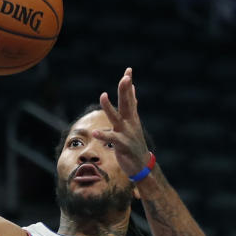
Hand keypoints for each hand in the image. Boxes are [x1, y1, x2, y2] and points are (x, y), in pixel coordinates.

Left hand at [94, 68, 151, 189]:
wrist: (141, 164)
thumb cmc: (134, 143)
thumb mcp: (134, 123)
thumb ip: (132, 106)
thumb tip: (133, 91)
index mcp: (131, 118)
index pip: (130, 98)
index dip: (129, 85)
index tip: (128, 70)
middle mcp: (130, 123)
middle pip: (126, 104)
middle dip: (125, 90)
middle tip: (125, 77)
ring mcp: (127, 134)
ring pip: (117, 118)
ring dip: (109, 107)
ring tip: (103, 95)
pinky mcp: (122, 146)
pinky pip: (112, 139)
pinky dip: (104, 136)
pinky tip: (95, 133)